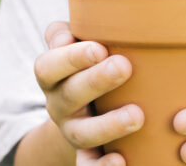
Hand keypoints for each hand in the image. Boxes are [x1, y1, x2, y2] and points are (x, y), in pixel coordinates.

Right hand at [35, 21, 143, 165]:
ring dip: (108, 125)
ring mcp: (72, 130)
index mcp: (53, 76)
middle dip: (96, 81)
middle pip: (70, 95)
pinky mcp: (87, 152)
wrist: (84, 101)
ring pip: (82, 133)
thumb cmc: (84, 62)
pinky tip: (121, 161)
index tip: (99, 48)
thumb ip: (64, 33)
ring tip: (136, 115)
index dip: (71, 58)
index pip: (50, 66)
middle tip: (123, 67)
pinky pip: (89, 164)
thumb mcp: (72, 43)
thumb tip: (66, 37)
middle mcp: (59, 103)